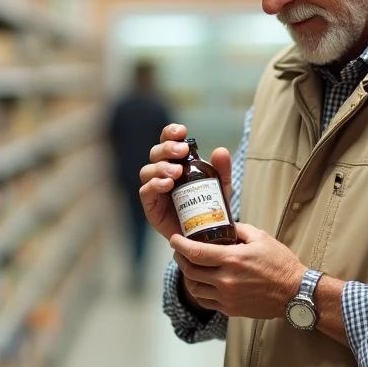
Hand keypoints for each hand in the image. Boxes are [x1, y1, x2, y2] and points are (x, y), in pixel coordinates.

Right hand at [138, 124, 232, 241]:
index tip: (182, 131)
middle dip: (167, 148)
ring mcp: (154, 190)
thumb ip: (222, 170)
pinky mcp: (151, 207)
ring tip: (177, 172)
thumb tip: (221, 151)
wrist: (205, 234)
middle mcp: (162, 173)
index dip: (170, 133)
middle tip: (182, 151)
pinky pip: (145, 192)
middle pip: (155, 153)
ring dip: (161, 167)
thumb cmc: (209, 206)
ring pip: (147, 171)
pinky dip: (154, 185)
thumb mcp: (220, 187)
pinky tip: (167, 184)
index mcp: (175, 162)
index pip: (167, 141)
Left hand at [171, 223, 307, 320]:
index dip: (179, 245)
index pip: (195, 252)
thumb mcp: (261, 237)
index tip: (174, 239)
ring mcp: (227, 297)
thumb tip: (222, 224)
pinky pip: (205, 301)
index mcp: (233, 259)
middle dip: (180, 259)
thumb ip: (238, 229)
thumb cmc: (281, 263)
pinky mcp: (230, 309)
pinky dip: (199, 291)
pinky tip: (202, 282)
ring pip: (194, 288)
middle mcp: (227, 280)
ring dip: (188, 276)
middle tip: (180, 251)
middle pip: (190, 271)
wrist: (295, 292)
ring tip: (190, 266)